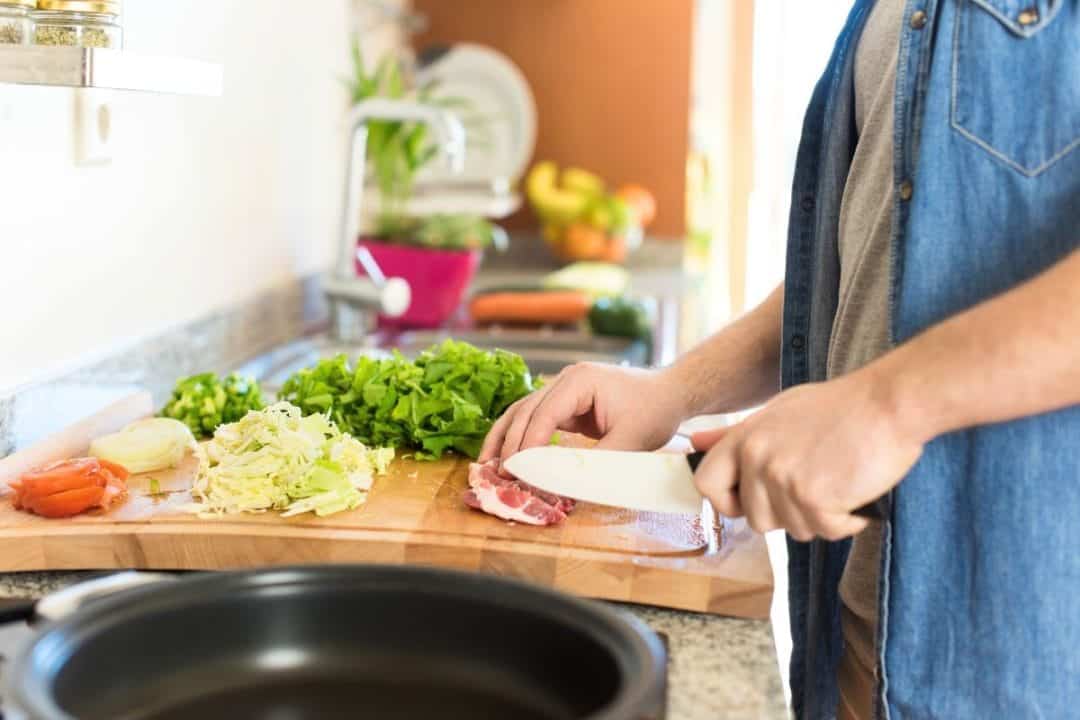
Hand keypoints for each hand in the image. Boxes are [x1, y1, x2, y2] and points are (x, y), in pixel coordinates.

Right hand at [480, 363, 688, 461]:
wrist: (670, 393)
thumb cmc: (654, 410)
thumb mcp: (630, 440)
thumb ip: (598, 462)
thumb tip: (565, 484)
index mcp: (579, 381)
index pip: (544, 413)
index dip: (528, 443)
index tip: (516, 470)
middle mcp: (566, 380)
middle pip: (526, 410)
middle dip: (510, 442)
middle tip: (497, 473)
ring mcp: (563, 389)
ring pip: (523, 412)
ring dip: (505, 437)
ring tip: (486, 463)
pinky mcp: (566, 403)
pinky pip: (536, 418)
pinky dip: (521, 436)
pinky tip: (508, 456)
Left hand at [690, 371, 922, 540]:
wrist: (888, 403)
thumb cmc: (840, 408)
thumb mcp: (778, 412)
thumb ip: (735, 435)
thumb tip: (694, 443)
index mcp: (745, 436)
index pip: (707, 484)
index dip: (728, 502)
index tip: (752, 501)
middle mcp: (757, 458)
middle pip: (756, 519)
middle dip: (787, 514)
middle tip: (817, 485)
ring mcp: (783, 479)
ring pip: (794, 530)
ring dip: (821, 516)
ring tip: (840, 481)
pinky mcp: (814, 498)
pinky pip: (826, 531)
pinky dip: (847, 520)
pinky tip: (856, 491)